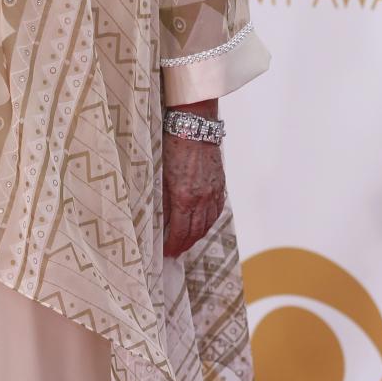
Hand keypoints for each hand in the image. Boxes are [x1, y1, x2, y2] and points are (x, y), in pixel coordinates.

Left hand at [161, 136, 224, 257]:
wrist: (194, 127)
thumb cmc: (173, 147)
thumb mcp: (161, 175)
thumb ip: (163, 200)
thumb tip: (161, 221)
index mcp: (184, 197)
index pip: (180, 231)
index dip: (173, 245)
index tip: (167, 253)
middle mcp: (202, 198)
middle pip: (196, 231)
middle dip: (185, 245)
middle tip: (176, 252)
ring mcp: (213, 192)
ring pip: (208, 223)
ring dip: (197, 236)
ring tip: (187, 242)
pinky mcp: (220, 185)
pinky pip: (217, 210)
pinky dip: (209, 222)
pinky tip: (203, 225)